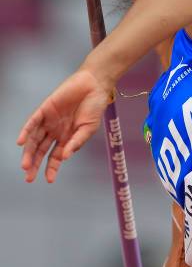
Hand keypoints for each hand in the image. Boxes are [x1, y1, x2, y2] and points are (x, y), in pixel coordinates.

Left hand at [17, 68, 111, 182]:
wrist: (94, 86)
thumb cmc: (95, 107)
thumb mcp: (88, 129)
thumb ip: (76, 142)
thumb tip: (64, 157)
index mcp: (67, 137)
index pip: (55, 156)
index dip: (52, 168)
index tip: (49, 180)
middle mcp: (55, 131)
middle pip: (41, 150)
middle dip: (34, 164)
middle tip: (29, 177)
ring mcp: (49, 121)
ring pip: (35, 139)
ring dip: (29, 152)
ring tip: (25, 165)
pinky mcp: (45, 109)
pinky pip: (33, 122)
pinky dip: (26, 132)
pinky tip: (22, 142)